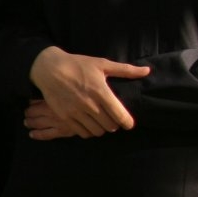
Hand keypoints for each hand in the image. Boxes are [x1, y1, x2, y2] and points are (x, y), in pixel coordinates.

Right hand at [26, 47, 147, 138]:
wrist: (49, 69)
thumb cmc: (78, 65)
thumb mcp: (103, 64)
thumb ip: (126, 70)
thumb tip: (147, 71)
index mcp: (101, 92)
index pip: (119, 115)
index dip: (127, 122)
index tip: (129, 124)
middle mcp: (89, 104)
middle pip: (109, 126)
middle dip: (115, 125)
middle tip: (114, 120)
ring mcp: (76, 112)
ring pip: (96, 131)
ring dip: (102, 129)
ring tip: (102, 123)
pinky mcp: (64, 116)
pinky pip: (81, 132)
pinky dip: (88, 131)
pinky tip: (90, 124)